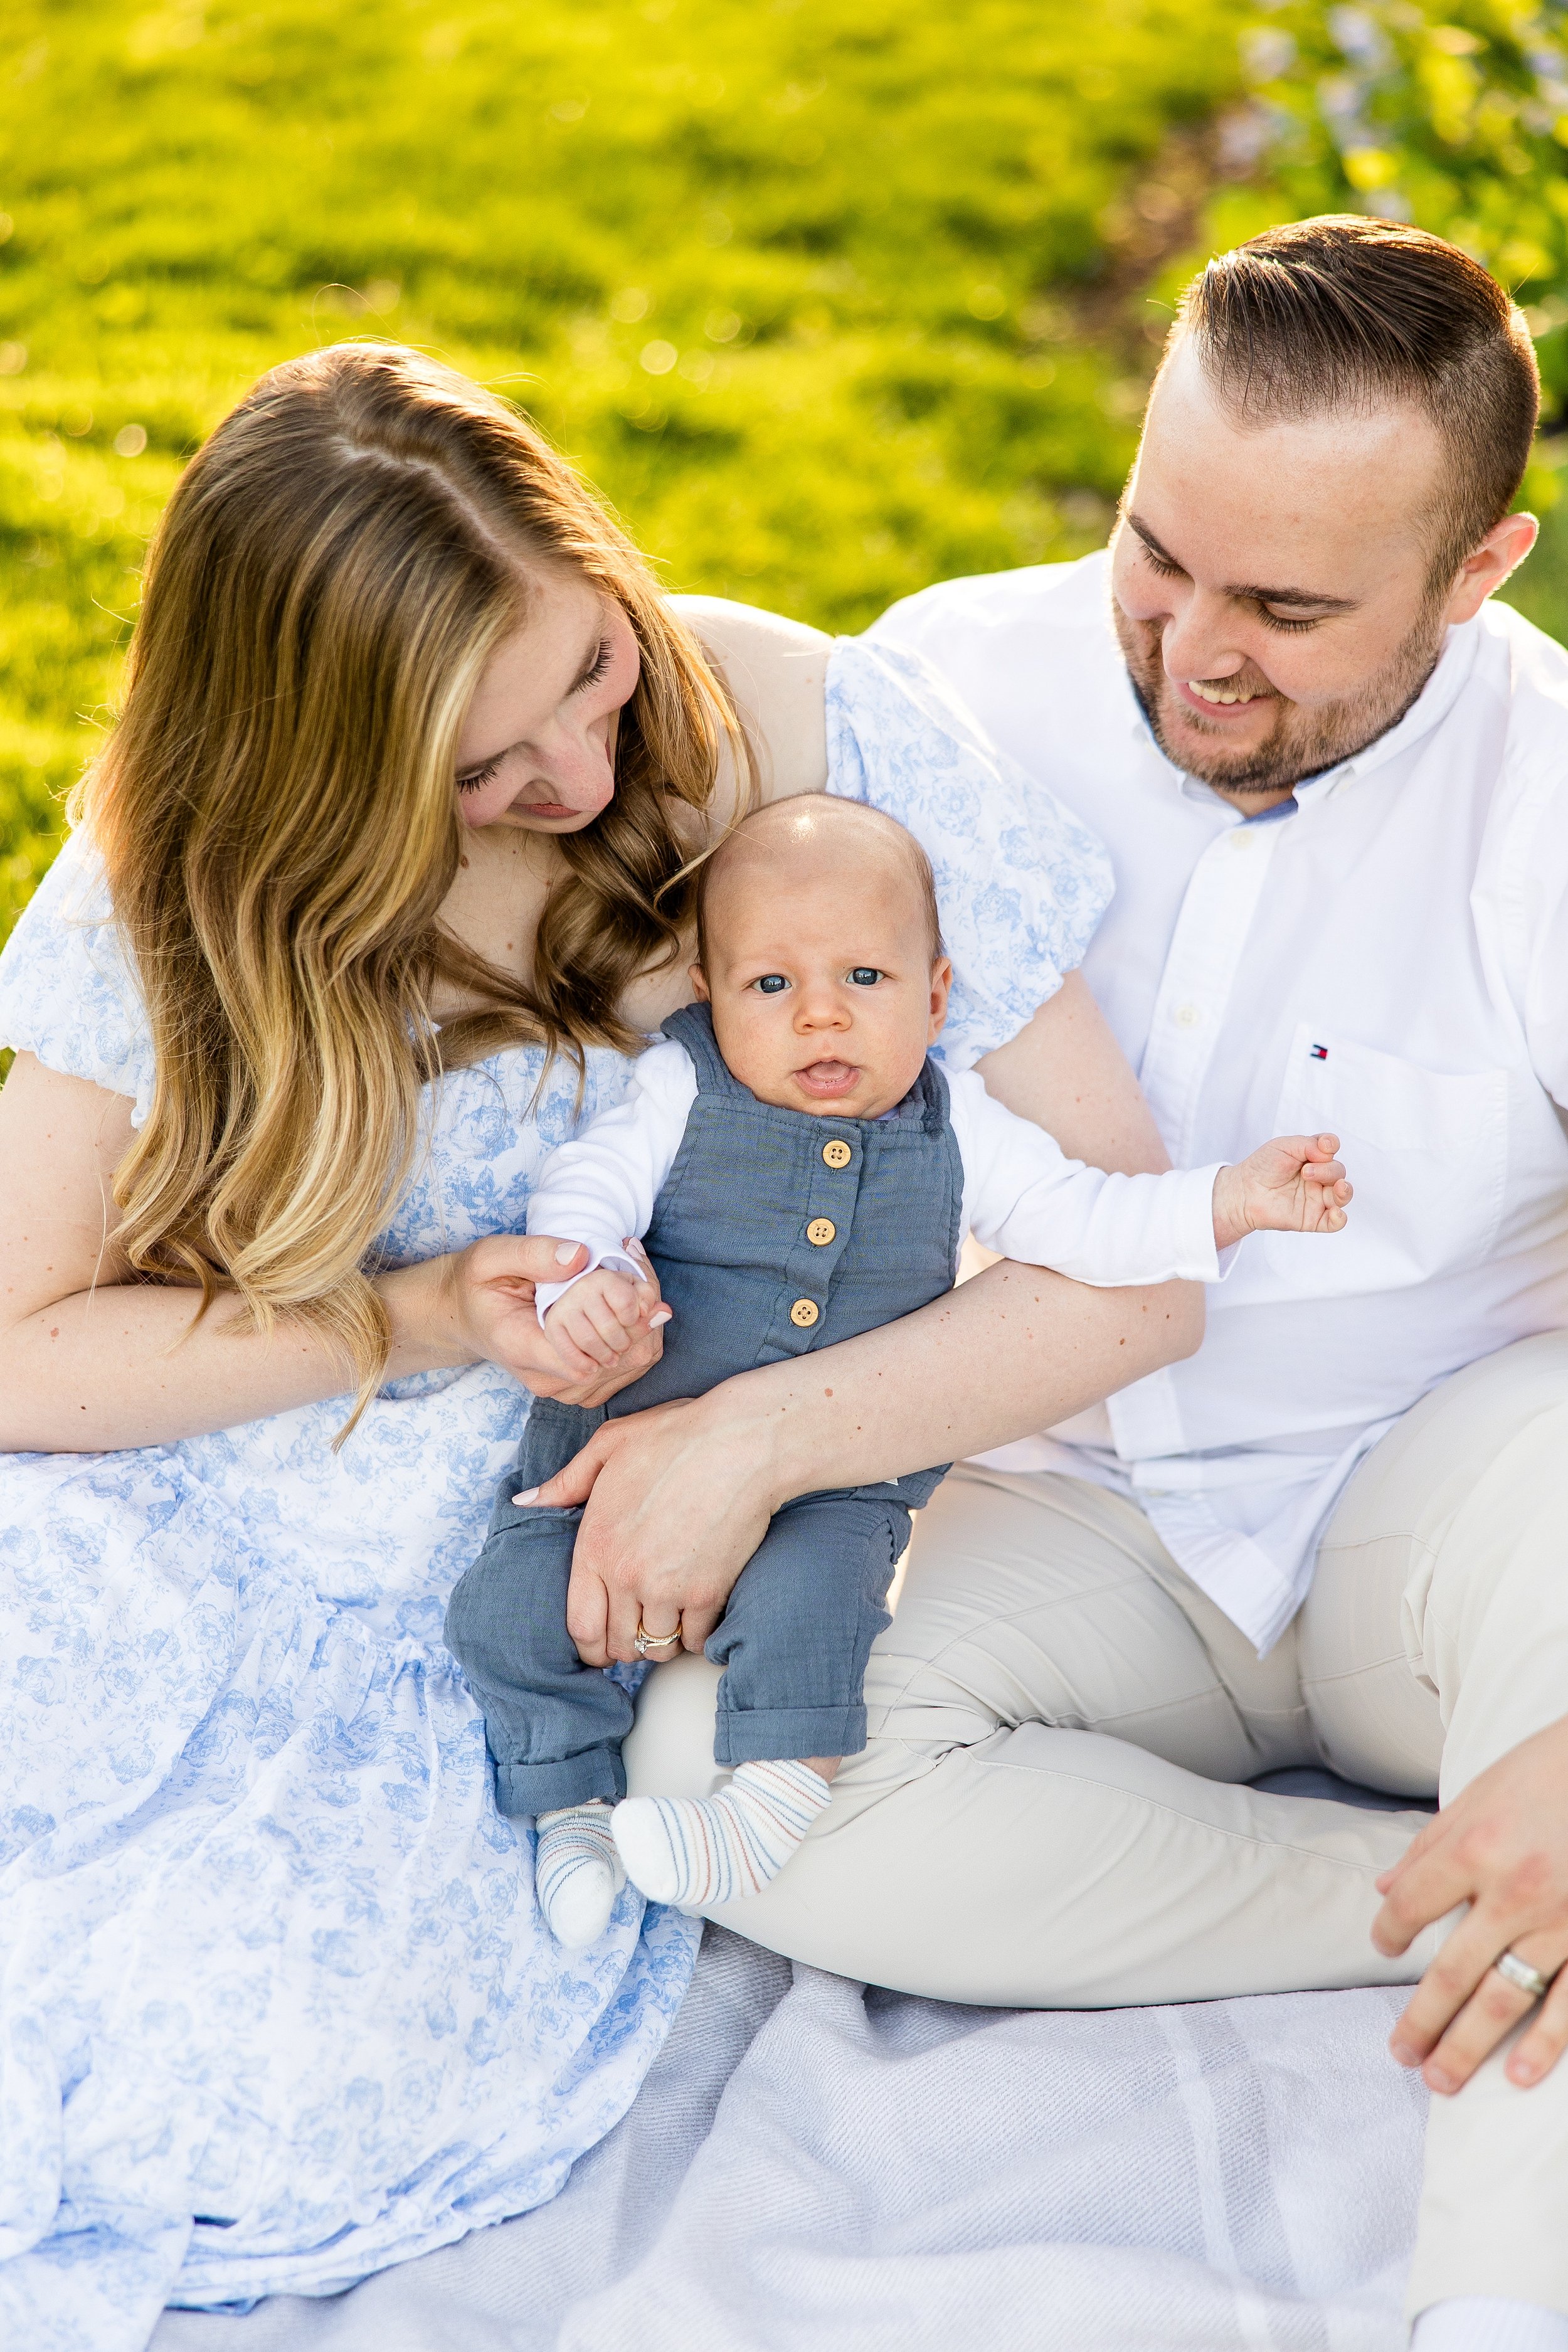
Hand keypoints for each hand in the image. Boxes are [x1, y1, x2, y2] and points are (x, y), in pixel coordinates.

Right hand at [430, 1233, 666, 1406]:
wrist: (462, 1313)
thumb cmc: (475, 1283)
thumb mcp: (492, 1256)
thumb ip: (533, 1255)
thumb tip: (580, 1256)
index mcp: (522, 1348)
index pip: (588, 1357)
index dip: (620, 1321)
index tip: (629, 1284)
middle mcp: (543, 1378)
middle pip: (616, 1361)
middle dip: (638, 1320)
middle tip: (640, 1277)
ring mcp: (559, 1386)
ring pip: (625, 1366)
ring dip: (639, 1327)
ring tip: (633, 1288)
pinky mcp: (572, 1384)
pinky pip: (620, 1368)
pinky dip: (632, 1337)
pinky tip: (625, 1308)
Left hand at [523, 1387, 782, 1665]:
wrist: (742, 1441)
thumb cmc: (676, 1438)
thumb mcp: (610, 1445)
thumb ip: (566, 1481)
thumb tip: (525, 1501)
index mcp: (595, 1544)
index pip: (581, 1625)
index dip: (589, 1646)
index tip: (600, 1645)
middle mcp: (626, 1575)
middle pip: (618, 1644)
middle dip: (625, 1647)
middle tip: (636, 1634)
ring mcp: (667, 1588)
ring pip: (657, 1646)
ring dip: (660, 1642)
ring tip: (666, 1623)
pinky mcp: (709, 1592)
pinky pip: (695, 1640)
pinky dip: (695, 1636)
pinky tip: (698, 1616)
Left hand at [1212, 1132, 1351, 1249]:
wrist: (1244, 1191)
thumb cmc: (1262, 1167)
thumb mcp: (1283, 1146)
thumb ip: (1308, 1144)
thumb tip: (1329, 1151)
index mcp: (1312, 1158)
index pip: (1331, 1149)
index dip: (1331, 1145)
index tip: (1324, 1146)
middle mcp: (1318, 1178)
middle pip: (1338, 1171)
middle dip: (1327, 1170)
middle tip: (1305, 1172)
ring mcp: (1316, 1198)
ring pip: (1342, 1195)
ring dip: (1344, 1190)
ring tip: (1337, 1187)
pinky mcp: (1312, 1218)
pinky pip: (1334, 1223)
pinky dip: (1340, 1219)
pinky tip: (1336, 1212)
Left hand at [1372, 1713, 1567, 2095]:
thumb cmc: (1548, 1771)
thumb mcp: (1479, 1793)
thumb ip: (1430, 1845)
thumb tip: (1384, 1887)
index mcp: (1474, 1848)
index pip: (1412, 1906)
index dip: (1390, 1931)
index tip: (1385, 1948)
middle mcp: (1512, 1892)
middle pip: (1451, 1972)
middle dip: (1421, 2020)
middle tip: (1399, 2053)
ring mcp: (1561, 1923)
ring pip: (1503, 1999)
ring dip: (1467, 2045)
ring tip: (1440, 2078)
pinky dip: (1544, 2045)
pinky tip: (1517, 2075)